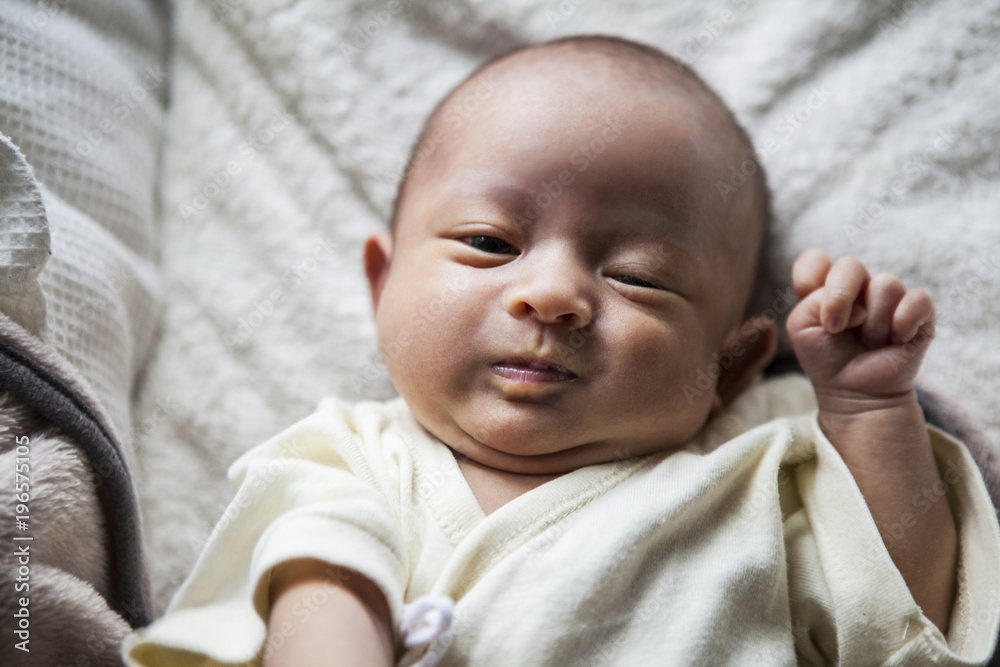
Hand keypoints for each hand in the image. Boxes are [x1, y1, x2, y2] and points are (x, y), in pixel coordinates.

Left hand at [786, 249, 935, 409]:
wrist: (854, 393)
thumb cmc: (826, 359)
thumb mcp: (801, 329)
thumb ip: (812, 301)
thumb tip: (855, 298)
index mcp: (827, 288)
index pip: (815, 260)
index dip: (809, 276)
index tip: (808, 302)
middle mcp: (859, 288)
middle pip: (850, 265)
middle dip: (840, 298)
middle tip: (835, 328)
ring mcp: (890, 299)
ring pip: (885, 284)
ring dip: (873, 322)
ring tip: (869, 342)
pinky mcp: (919, 313)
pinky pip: (916, 299)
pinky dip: (902, 323)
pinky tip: (896, 341)